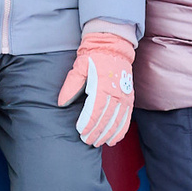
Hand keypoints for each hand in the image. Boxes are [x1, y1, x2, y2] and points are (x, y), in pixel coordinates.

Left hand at [58, 27, 136, 146]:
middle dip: (97, 132)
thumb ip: (71, 86)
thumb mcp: (78, 67)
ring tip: (99, 143)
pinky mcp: (130, 98)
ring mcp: (125, 96)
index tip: (80, 131)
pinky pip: (127, 118)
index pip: (95, 110)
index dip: (88, 123)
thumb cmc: (93, 57)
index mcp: (102, 85)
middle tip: (87, 141)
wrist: (113, 47)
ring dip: (108, 134)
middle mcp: (116, 93)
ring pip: (118, 121)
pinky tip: (114, 139)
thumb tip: (61, 103)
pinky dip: (121, 130)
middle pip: (106, 118)